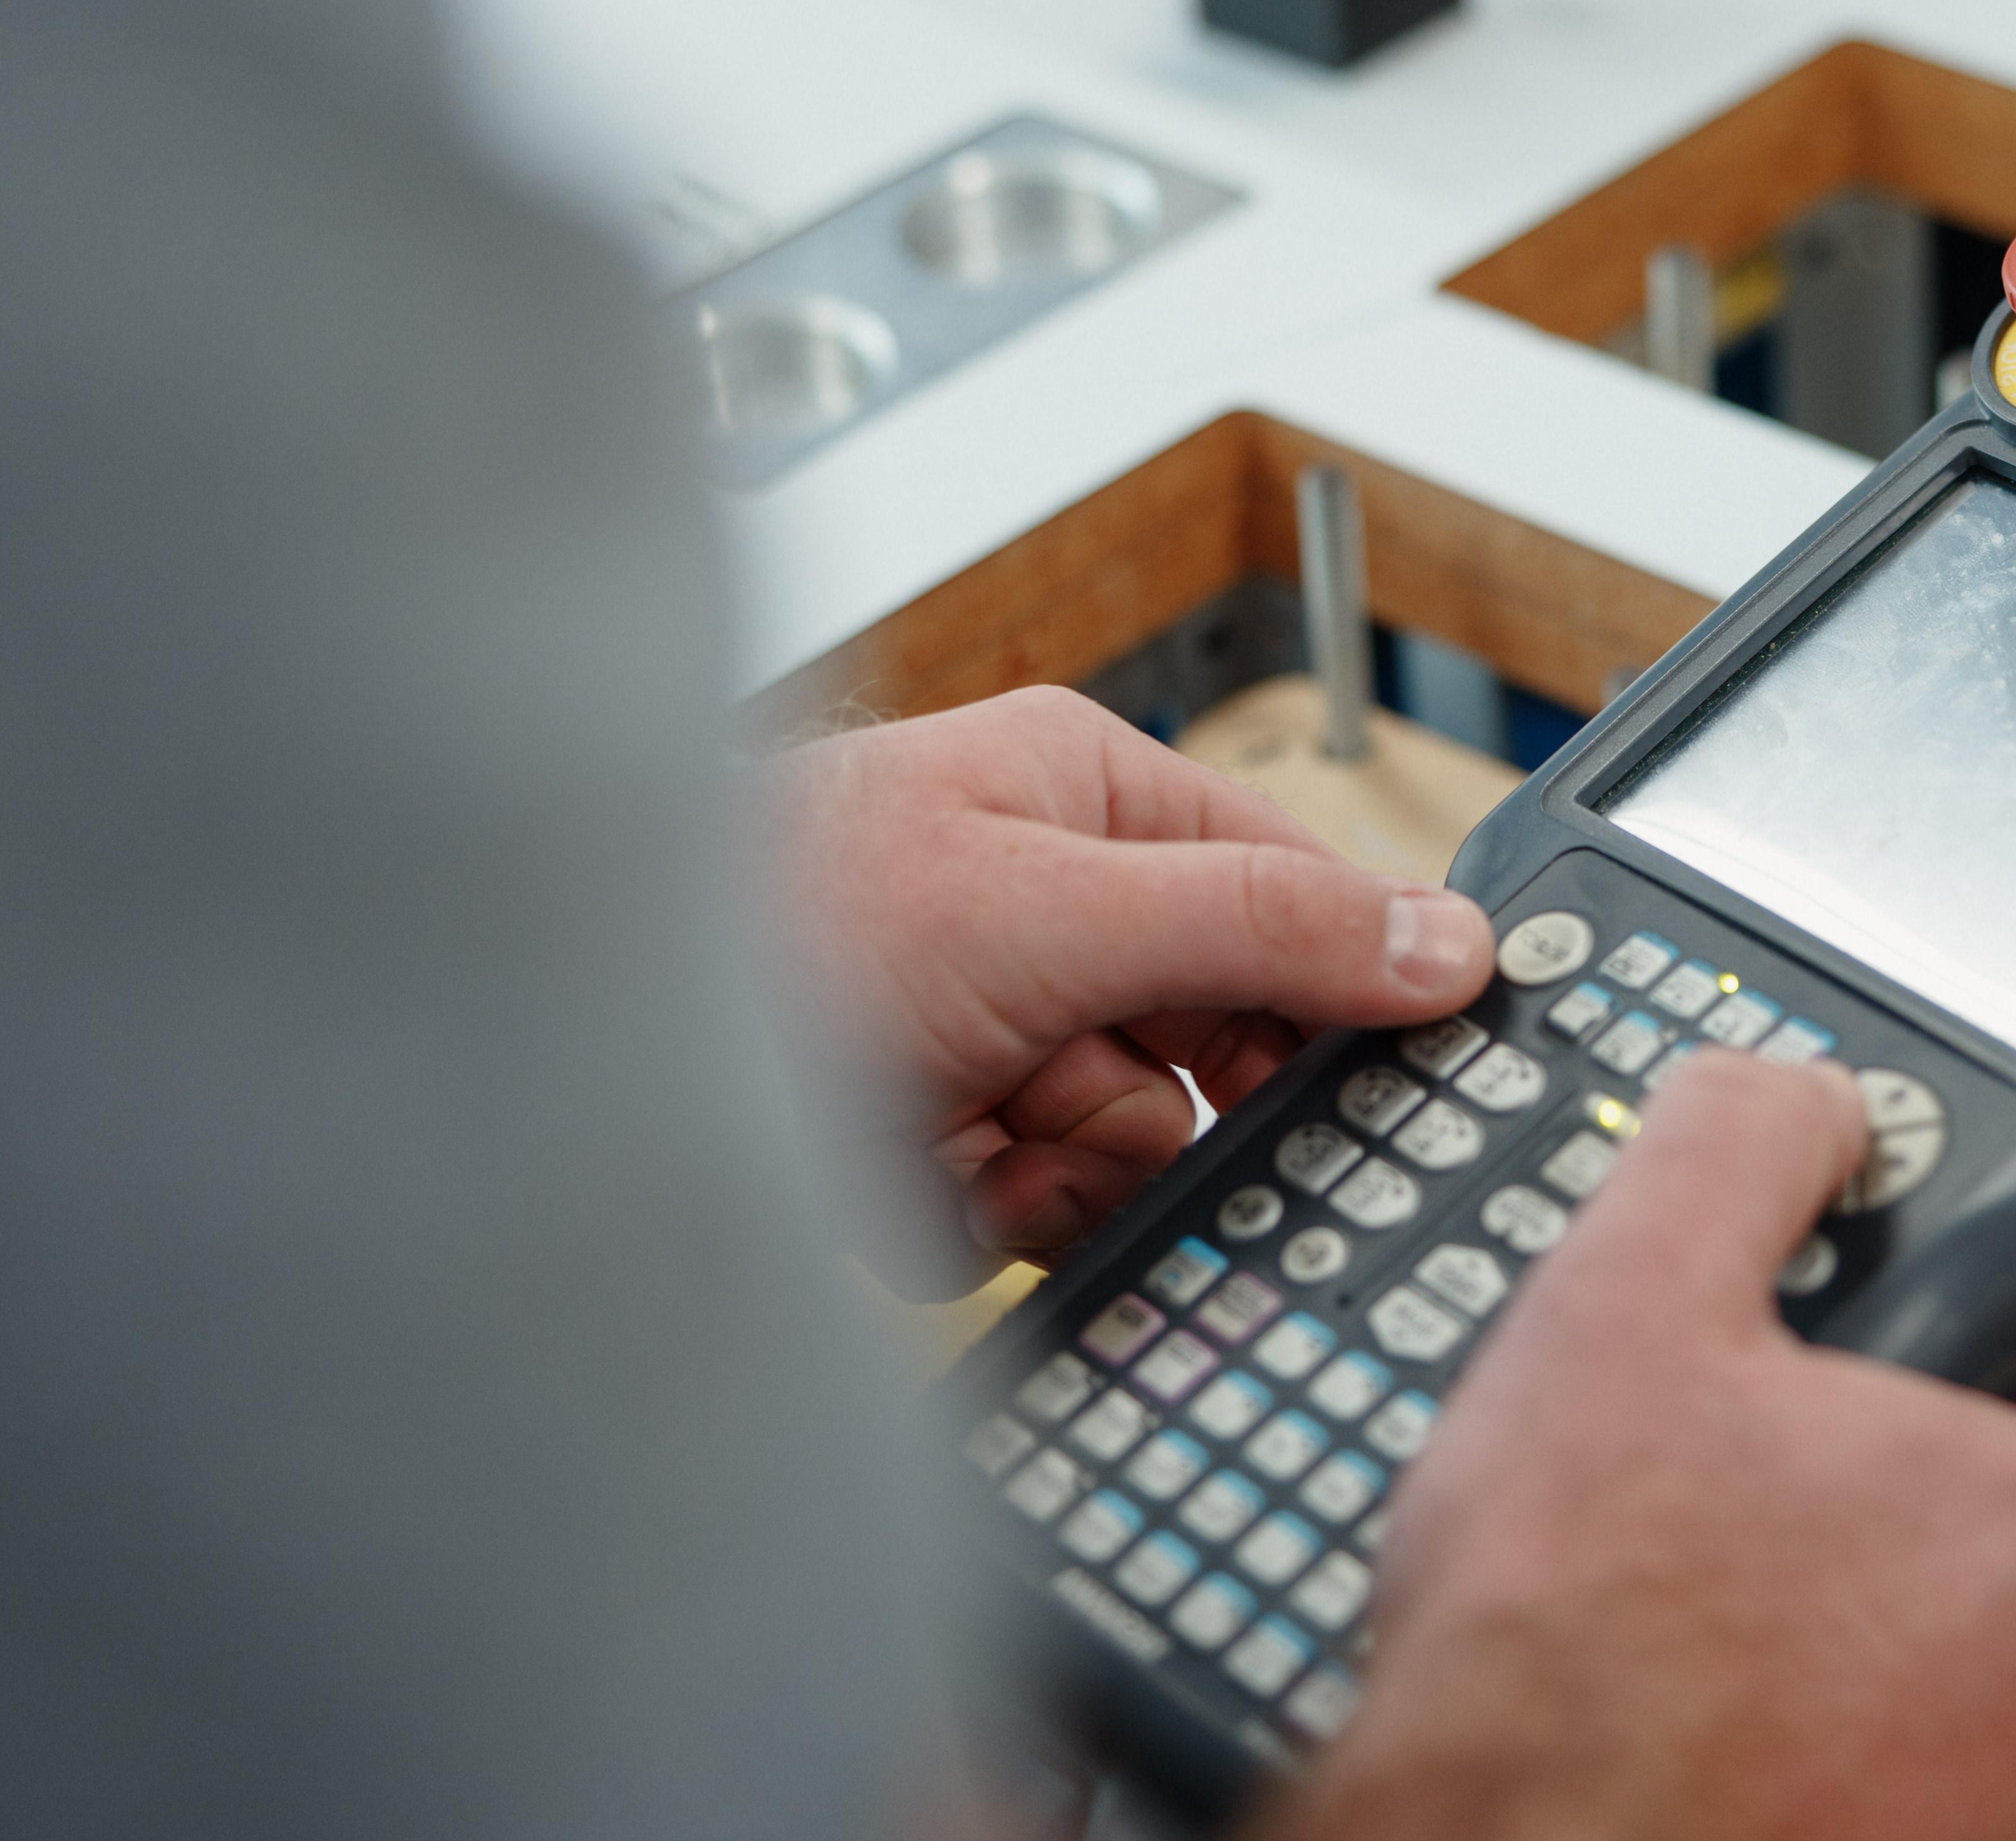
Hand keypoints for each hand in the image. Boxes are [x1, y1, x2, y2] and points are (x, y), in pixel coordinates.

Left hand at [774, 688, 1494, 1258]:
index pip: (1285, 892)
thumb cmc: (776, 914)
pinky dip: (973, 1219)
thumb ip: (1259, 923)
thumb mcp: (1052, 909)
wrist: (571, 1055)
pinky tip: (897, 1170)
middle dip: (1140, 1105)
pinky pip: (1026, 1216)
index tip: (1360, 1086)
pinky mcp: (925, 1132)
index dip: (1325, 996)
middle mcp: (1039, 904)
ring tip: (962, 1134)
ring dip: (1052, 1172)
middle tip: (1072, 1103)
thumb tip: (1444, 939)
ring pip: (1119, 1150)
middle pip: (1205, 1048)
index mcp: (1086, 796)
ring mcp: (982, 1024)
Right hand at [1279, 1052, 2015, 1840]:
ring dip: (1802, 1665)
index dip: (1815, 1415)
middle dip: (1805, 1544)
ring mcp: (2005, 1805)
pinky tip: (1688, 1747)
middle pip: (1922, 1553)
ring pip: (1898, 1683)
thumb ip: (1733, 1150)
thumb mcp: (1622, 1299)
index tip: (1722, 1457)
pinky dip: (1794, 1771)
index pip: (1948, 1408)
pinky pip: (1875, 1794)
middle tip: (1669, 1559)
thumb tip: (1802, 1094)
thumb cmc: (1559, 1642)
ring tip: (1664, 1658)